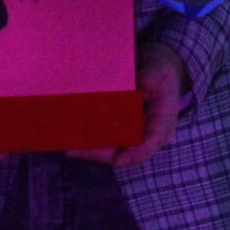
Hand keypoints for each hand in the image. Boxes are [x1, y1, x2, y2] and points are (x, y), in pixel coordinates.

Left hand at [67, 41, 190, 166]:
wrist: (152, 70)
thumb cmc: (159, 71)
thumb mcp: (160, 69)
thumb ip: (154, 77)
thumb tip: (145, 84)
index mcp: (162, 123)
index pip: (152, 141)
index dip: (136, 153)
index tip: (118, 161)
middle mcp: (144, 134)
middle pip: (123, 150)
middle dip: (98, 153)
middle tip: (74, 150)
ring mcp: (128, 133)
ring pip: (108, 147)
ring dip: (87, 148)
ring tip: (67, 146)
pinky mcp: (115, 129)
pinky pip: (101, 137)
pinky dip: (86, 138)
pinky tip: (67, 135)